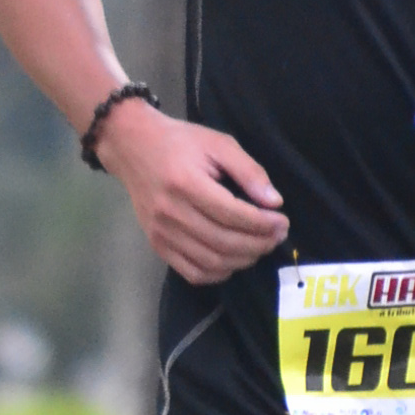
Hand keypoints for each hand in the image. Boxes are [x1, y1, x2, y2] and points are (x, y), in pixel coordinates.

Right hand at [96, 99, 288, 284]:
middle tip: (277, 236)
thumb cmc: (179, 142)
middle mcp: (171, 213)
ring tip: (260, 246)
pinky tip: (233, 259)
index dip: (263, 223)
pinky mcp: (156, 244)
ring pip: (211, 261)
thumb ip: (248, 171)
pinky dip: (218, 273)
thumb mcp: (218, 143)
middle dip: (258, 243)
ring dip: (243, 260)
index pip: (232, 214)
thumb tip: (274, 203)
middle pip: (224, 242)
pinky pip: (192, 272)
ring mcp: (161, 233)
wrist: (132, 147)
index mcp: (186, 183)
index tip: (282, 221)